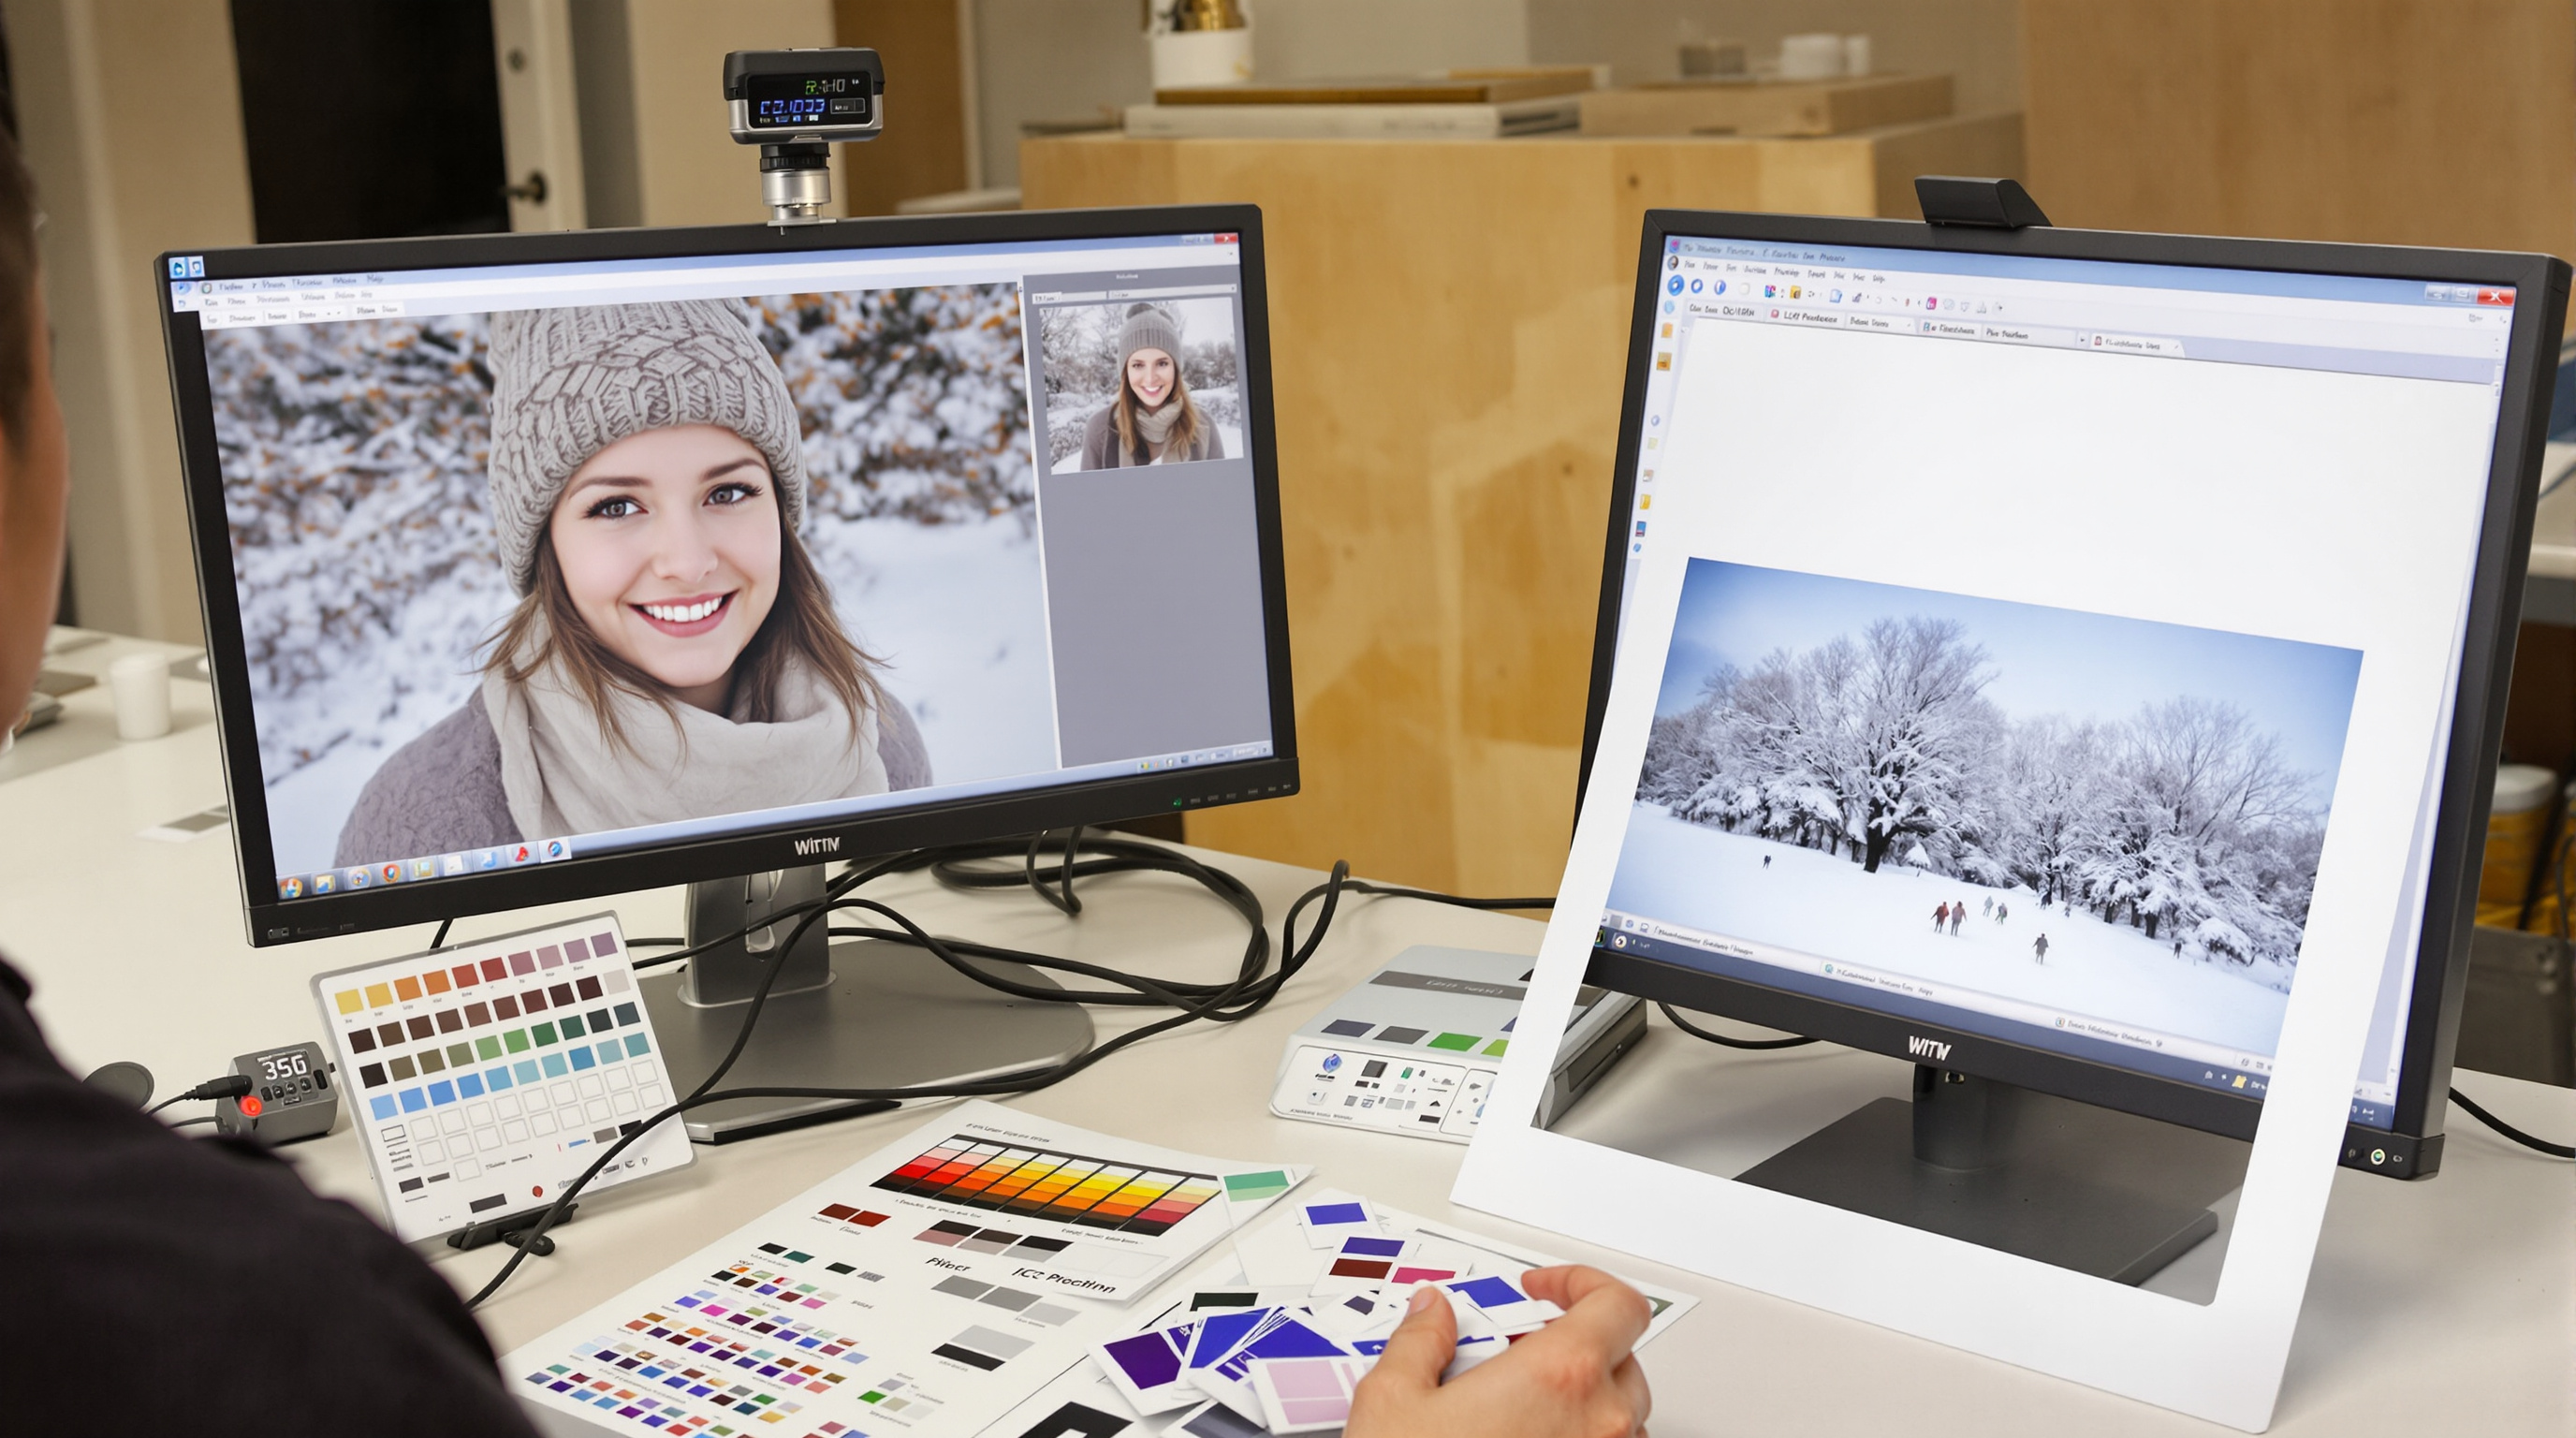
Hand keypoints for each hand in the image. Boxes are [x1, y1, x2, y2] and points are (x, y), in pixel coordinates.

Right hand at [1345, 1265, 1652, 1437]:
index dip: (1581, 1283)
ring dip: (1578, 1403)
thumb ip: (1421, 1340)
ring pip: (1618, 1418)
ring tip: (1513, 1411)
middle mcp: (1601, 1423)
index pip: (1617, 1303)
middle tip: (1512, 1354)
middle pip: (1619, 1358)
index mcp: (1560, 1376)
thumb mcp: (1393, 1402)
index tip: (1543, 1290)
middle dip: (1570, 1346)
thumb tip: (1431, 1314)